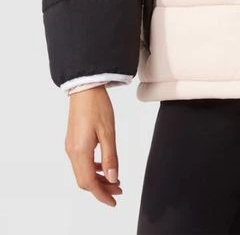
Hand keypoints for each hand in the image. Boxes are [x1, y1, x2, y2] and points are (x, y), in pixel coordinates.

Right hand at [65, 86, 122, 206]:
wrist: (85, 87)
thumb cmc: (97, 106)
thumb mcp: (108, 132)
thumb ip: (111, 157)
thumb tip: (113, 178)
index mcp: (80, 151)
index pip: (89, 182)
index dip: (101, 195)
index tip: (114, 201)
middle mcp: (72, 151)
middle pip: (84, 180)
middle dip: (101, 188)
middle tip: (119, 190)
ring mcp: (71, 146)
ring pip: (83, 172)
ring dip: (98, 179)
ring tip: (115, 179)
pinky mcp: (73, 141)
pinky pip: (82, 162)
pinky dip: (94, 169)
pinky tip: (105, 165)